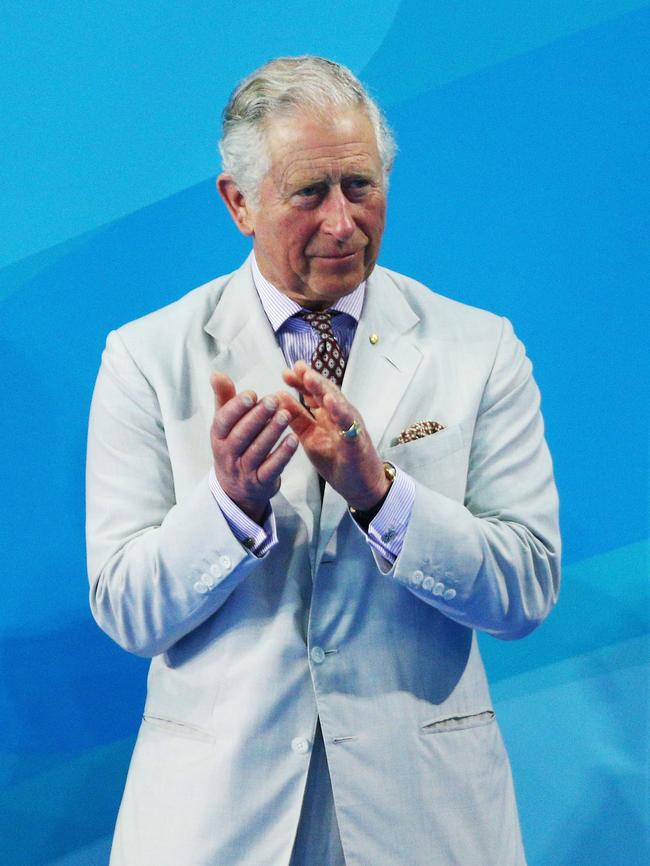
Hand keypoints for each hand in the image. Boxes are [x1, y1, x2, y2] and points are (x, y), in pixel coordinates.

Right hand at [210, 373, 299, 522]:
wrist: (235, 489)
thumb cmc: (233, 446)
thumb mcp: (225, 424)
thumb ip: (224, 398)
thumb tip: (216, 373)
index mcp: (218, 437)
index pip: (223, 421)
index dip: (237, 407)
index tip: (252, 393)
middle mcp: (227, 455)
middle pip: (241, 436)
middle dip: (258, 417)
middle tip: (274, 400)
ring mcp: (244, 471)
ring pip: (257, 451)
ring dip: (272, 432)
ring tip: (286, 414)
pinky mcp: (261, 483)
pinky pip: (272, 468)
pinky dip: (283, 454)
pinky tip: (294, 439)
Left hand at [280, 361, 389, 510]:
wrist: (362, 486)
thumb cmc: (338, 461)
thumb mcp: (311, 437)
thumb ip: (297, 418)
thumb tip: (278, 396)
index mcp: (327, 415)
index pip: (313, 393)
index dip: (300, 382)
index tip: (285, 373)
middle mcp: (340, 416)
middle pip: (325, 392)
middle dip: (311, 378)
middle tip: (297, 366)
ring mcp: (350, 426)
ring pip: (338, 402)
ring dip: (324, 389)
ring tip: (309, 377)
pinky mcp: (357, 440)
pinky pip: (348, 424)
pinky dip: (339, 412)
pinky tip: (329, 402)